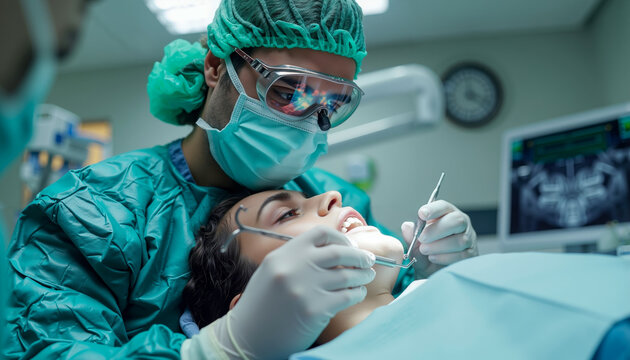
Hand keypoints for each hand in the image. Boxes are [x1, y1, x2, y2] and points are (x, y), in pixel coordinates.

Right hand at [211, 226, 375, 358]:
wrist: (248, 338)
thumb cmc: (261, 307)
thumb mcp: (272, 272)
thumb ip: (296, 258)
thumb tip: (333, 250)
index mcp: (282, 255)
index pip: (320, 234)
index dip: (340, 238)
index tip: (349, 246)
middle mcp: (294, 267)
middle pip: (338, 252)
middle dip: (359, 256)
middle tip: (368, 260)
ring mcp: (305, 288)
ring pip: (347, 275)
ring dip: (362, 275)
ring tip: (367, 276)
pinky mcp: (315, 309)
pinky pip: (347, 296)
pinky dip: (357, 293)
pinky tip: (358, 294)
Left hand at [401, 200, 477, 277]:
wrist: (433, 271)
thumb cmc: (426, 252)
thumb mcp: (414, 243)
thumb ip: (410, 235)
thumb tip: (407, 226)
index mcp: (446, 214)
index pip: (443, 206)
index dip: (433, 209)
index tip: (421, 214)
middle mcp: (461, 224)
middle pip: (456, 221)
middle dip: (437, 230)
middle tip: (421, 238)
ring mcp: (468, 238)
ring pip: (459, 240)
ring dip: (438, 246)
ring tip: (424, 250)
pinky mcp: (471, 254)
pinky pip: (461, 255)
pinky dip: (444, 257)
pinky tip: (433, 258)